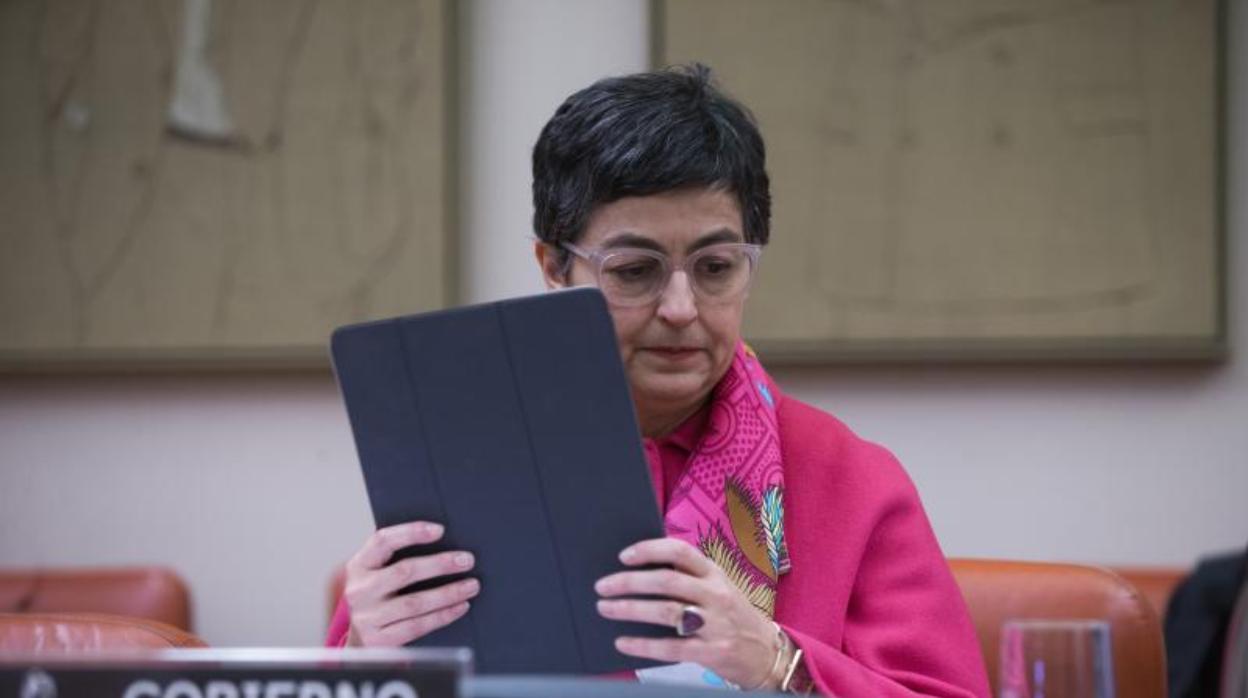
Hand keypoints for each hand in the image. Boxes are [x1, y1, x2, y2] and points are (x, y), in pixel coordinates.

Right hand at [343, 521, 479, 645]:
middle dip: (440, 564)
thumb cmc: (373, 598)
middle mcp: (359, 591)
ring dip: (448, 593)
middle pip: (404, 572)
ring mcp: (367, 618)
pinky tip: (460, 606)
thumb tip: (441, 542)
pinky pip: (417, 626)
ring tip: (471, 585)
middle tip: (467, 560)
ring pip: (415, 603)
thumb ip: (393, 559)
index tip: (440, 530)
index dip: (411, 532)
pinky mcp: (379, 641)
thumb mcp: (373, 575)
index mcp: (358, 566)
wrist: (352, 644)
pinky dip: (443, 615)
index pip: (383, 541)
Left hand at [594, 537, 780, 688]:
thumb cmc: (731, 614)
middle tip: (602, 586)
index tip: (623, 556)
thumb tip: (641, 568)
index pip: (680, 552)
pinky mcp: (712, 652)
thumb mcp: (718, 586)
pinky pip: (671, 648)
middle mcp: (715, 594)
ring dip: (630, 609)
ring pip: (665, 612)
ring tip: (605, 608)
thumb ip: (688, 576)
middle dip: (629, 582)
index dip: (650, 550)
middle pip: (667, 581)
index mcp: (714, 573)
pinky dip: (642, 645)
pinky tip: (623, 642)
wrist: (765, 651)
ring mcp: (715, 624)